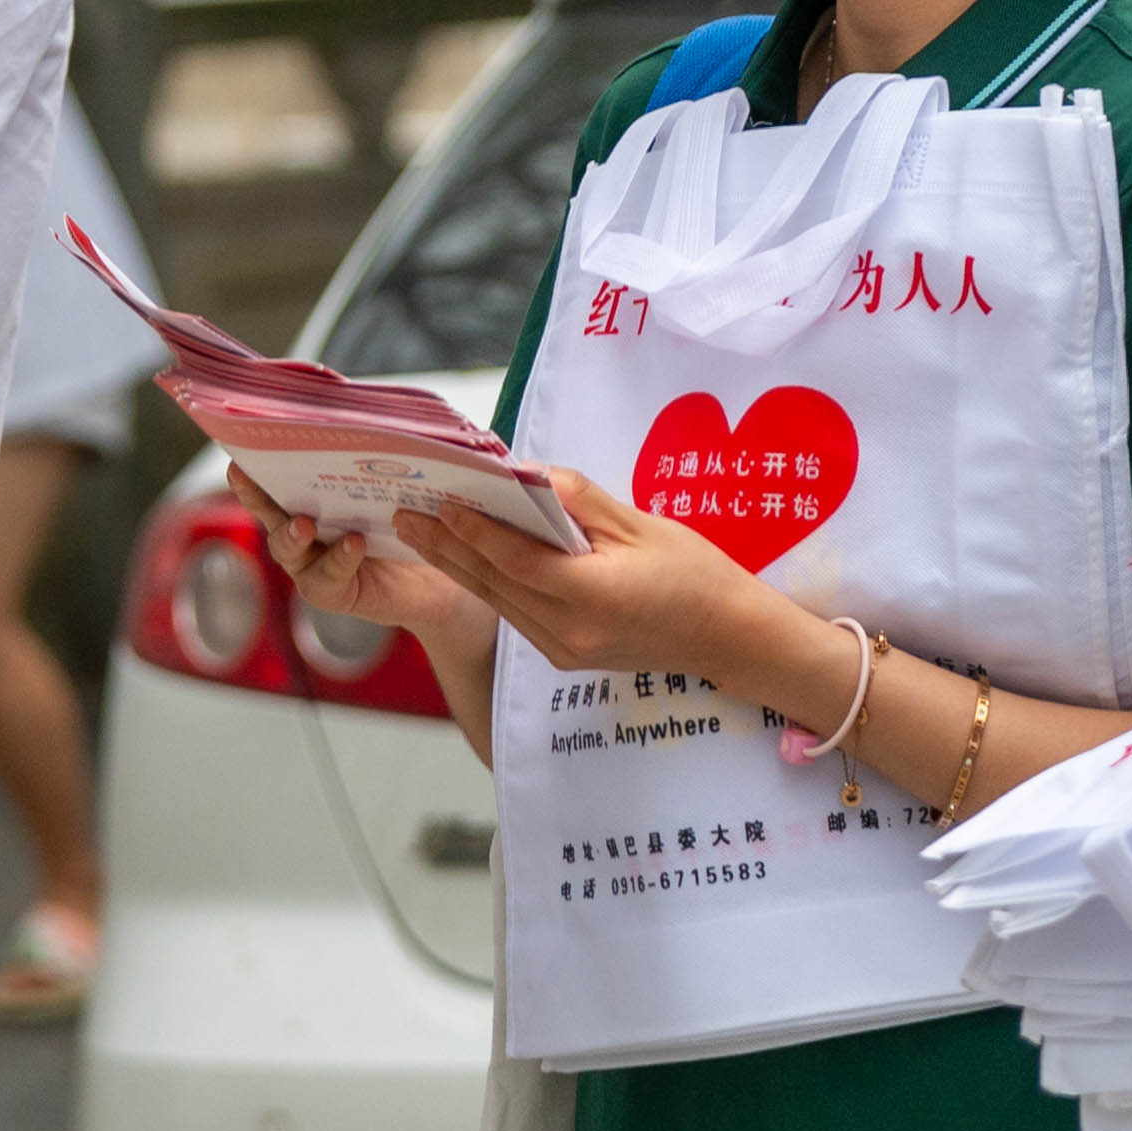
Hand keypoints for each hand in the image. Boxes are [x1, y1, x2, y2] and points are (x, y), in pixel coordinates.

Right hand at [236, 472, 492, 662]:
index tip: (237, 457)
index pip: (274, 482)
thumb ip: (374, 456)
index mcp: (310, 500)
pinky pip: (326, 578)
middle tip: (244, 476)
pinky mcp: (332, 592)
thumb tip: (366, 410)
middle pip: (267, 513)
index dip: (252, 471)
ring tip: (305, 524)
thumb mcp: (393, 483)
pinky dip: (339, 559)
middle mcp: (302, 532)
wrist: (442, 571)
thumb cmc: (413, 518)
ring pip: (287, 550)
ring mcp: (312, 565)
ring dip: (291, 535)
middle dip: (254, 495)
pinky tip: (355, 543)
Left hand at [380, 470, 775, 684]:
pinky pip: (516, 615)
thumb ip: (580, 501)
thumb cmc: (694, 573)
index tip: (442, 502)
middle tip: (405, 514)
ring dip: (459, 567)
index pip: (517, 561)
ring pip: (499, 602)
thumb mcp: (642, 525)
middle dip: (447, 548)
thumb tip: (529, 474)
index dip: (475, 531)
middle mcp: (570, 632)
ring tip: (421, 532)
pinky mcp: (565, 656)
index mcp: (593, 596)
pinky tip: (466, 559)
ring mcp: (565, 650)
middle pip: (495, 585)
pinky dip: (489, 584)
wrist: (726, 637)